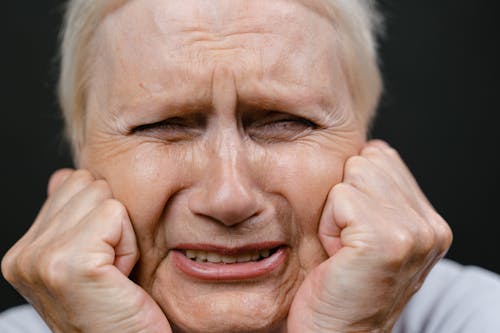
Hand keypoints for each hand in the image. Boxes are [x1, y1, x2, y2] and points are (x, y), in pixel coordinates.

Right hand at [1, 169, 170, 332]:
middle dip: (112, 223)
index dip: (102, 218)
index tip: (101, 262)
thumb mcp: (89, 258)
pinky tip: (119, 278)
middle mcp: (23, 255)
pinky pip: (115, 216)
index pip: (72, 183)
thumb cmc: (119, 309)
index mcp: (24, 251)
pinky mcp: (69, 263)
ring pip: (104, 197)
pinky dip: (129, 245)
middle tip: (110, 269)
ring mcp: (40, 259)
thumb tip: (63, 176)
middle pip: (89, 184)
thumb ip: (70, 216)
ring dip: (122, 235)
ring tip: (114, 274)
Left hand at [287, 140, 452, 332]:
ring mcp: (413, 233)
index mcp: (430, 223)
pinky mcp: (386, 241)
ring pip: (354, 174)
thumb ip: (379, 194)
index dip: (354, 188)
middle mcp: (430, 227)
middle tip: (345, 243)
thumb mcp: (370, 236)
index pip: (383, 157)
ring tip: (341, 249)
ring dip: (334, 211)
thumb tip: (367, 150)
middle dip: (345, 198)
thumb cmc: (341, 287)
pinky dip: (327, 224)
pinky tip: (337, 255)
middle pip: (368, 160)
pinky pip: (340, 198)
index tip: (354, 231)